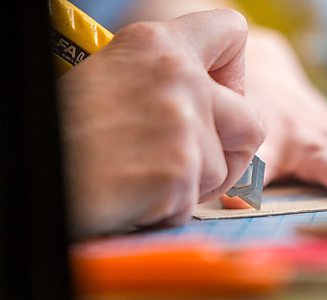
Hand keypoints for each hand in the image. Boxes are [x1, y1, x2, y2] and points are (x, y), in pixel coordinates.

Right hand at [59, 9, 263, 236]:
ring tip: (150, 177)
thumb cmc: (72, 127)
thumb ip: (172, 80)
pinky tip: (136, 195)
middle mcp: (179, 77)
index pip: (232, 30)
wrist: (37, 169)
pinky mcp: (177, 170)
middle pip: (253, 121)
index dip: (233, 71)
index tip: (216, 93)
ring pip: (226, 169)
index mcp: (160, 44)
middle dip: (232, 150)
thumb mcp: (119, 76)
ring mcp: (182, 124)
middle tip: (196, 160)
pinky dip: (170, 207)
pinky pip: (196, 201)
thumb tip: (216, 98)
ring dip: (196, 183)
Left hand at [224, 28, 326, 206]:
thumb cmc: (250, 122)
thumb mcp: (239, 146)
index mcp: (266, 144)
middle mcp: (301, 133)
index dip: (263, 179)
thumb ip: (241, 175)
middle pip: (324, 155)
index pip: (262, 165)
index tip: (277, 195)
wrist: (267, 78)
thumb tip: (234, 202)